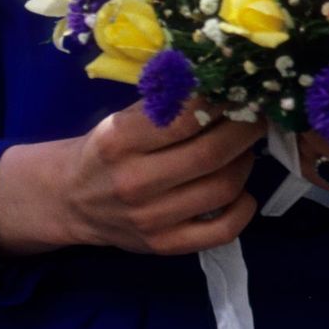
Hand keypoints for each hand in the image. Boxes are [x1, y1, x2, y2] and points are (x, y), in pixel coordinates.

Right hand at [0, 96, 264, 257]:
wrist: (72, 200)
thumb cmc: (105, 149)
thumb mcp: (122, 117)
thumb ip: (165, 104)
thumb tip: (219, 81)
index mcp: (120, 140)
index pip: (185, 117)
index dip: (222, 101)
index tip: (240, 89)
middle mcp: (136, 182)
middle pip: (211, 153)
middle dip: (245, 128)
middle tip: (257, 114)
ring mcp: (152, 220)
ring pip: (222, 188)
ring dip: (245, 161)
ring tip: (245, 146)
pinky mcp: (165, 247)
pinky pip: (222, 231)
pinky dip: (244, 207)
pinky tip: (242, 189)